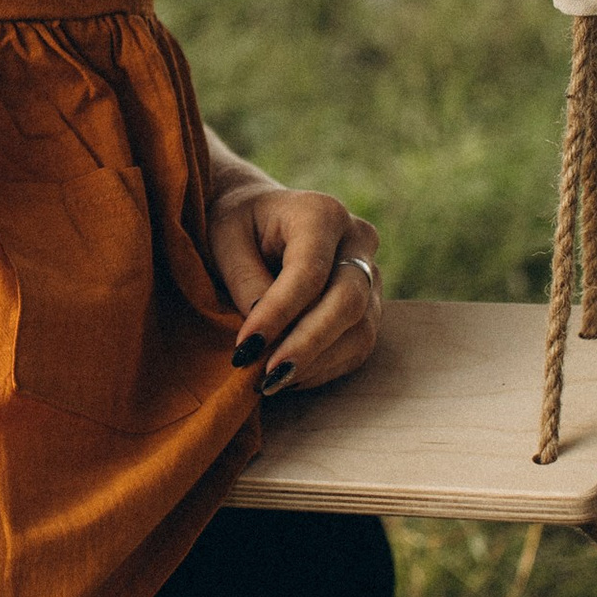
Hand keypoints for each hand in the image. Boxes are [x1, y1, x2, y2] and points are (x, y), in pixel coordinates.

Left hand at [207, 182, 383, 392]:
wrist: (261, 217)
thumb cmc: (238, 224)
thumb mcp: (225, 240)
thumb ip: (245, 281)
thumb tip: (262, 337)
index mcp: (322, 213)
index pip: (309, 271)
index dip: (279, 313)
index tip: (245, 348)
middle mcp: (358, 240)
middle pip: (347, 301)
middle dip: (306, 345)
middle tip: (266, 377)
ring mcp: (371, 274)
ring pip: (360, 330)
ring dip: (315, 363)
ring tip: (270, 383)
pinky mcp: (371, 305)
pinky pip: (358, 346)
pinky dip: (323, 368)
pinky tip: (288, 378)